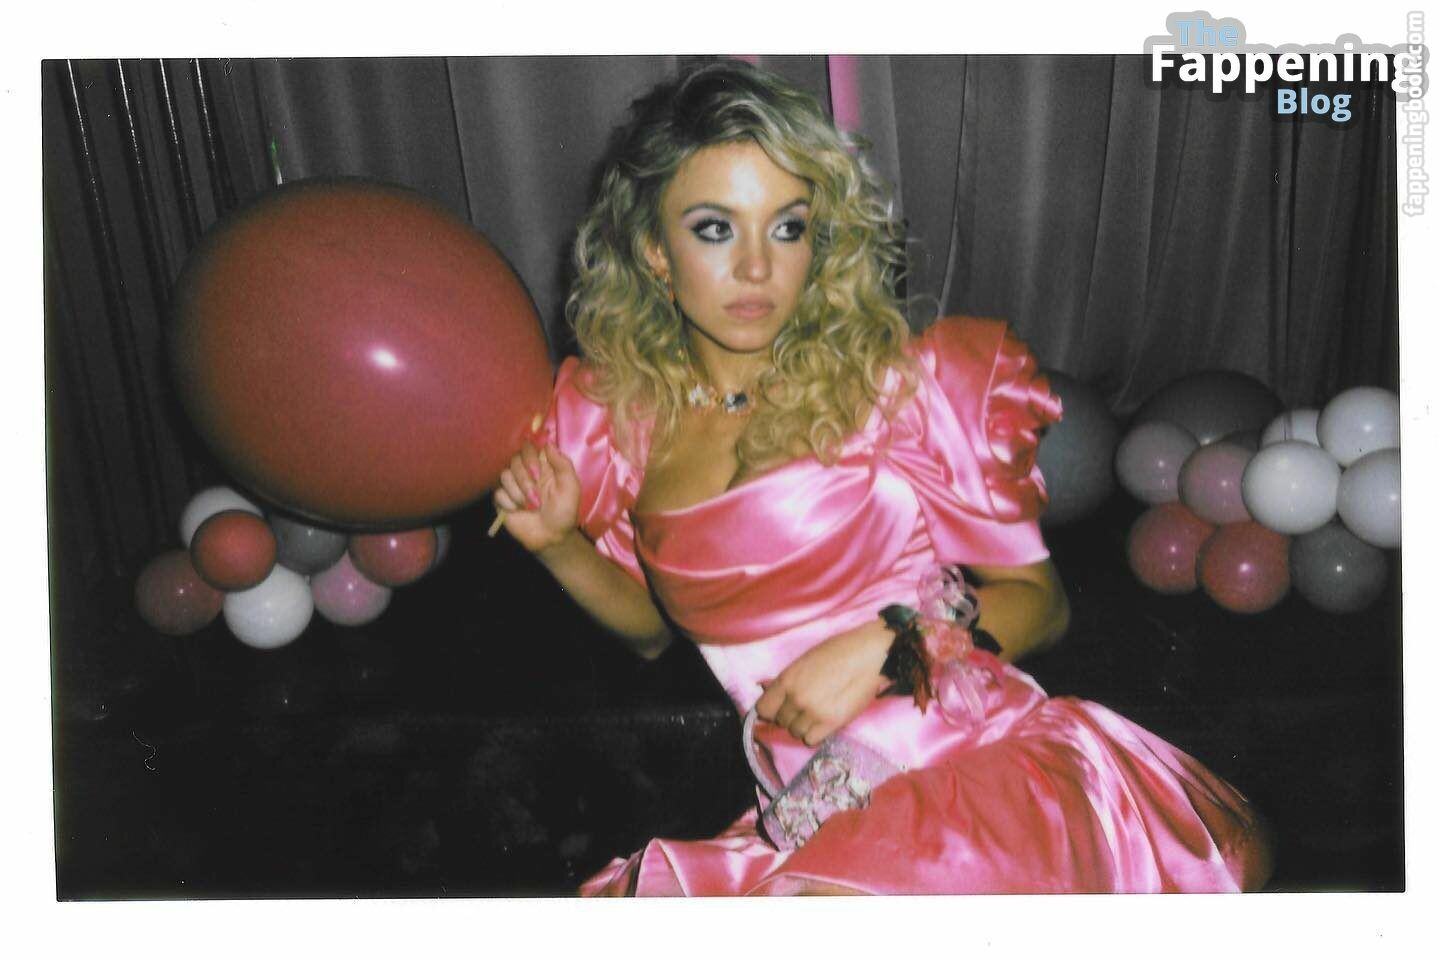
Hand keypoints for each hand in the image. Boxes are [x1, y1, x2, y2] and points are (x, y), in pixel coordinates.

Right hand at [492, 440, 580, 553]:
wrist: (552, 536)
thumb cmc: (564, 511)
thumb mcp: (570, 486)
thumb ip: (562, 463)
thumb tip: (548, 443)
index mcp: (542, 466)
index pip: (528, 448)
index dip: (529, 457)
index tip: (537, 472)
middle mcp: (526, 472)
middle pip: (514, 460)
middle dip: (525, 480)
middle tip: (537, 498)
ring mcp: (513, 486)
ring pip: (505, 476)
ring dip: (518, 493)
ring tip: (531, 507)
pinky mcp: (502, 500)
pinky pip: (498, 493)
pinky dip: (509, 503)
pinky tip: (518, 511)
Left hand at [754, 621, 892, 745]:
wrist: (871, 655)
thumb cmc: (839, 651)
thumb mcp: (805, 661)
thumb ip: (789, 681)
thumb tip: (773, 696)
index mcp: (787, 679)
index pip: (763, 709)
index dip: (771, 711)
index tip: (780, 709)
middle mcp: (796, 698)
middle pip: (781, 722)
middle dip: (791, 716)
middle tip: (807, 707)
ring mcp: (813, 712)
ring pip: (796, 732)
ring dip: (804, 726)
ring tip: (818, 713)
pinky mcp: (831, 723)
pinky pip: (811, 740)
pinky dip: (816, 734)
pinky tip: (825, 721)